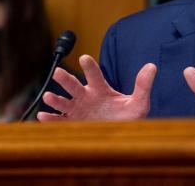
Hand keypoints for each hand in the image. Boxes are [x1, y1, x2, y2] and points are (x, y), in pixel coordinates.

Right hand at [37, 54, 156, 121]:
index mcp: (101, 89)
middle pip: (74, 86)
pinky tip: (42, 116)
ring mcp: (78, 110)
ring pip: (64, 102)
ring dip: (55, 99)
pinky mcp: (73, 123)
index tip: (84, 58)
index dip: (90, 67)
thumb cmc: (129, 117)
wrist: (122, 136)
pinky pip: (60, 120)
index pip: (95, 75)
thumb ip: (143, 85)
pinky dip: (50, 118)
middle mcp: (86, 97)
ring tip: (48, 96)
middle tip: (57, 72)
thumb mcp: (139, 103)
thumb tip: (152, 66)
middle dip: (66, 79)